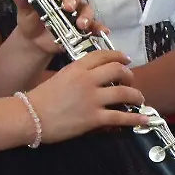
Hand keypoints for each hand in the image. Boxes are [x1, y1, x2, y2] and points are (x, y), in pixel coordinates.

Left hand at [8, 0, 103, 54]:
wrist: (34, 41)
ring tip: (80, 24)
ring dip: (86, 14)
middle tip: (66, 7)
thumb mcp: (24, 10)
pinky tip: (101, 32)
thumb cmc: (30, 19)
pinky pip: (95, 24)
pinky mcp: (83, 25)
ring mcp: (78, 10)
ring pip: (87, 6)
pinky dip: (98, 27)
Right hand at [27, 48, 142, 141]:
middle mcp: (87, 80)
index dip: (118, 56)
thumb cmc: (40, 98)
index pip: (103, 56)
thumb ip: (77, 75)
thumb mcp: (59, 77)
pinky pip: (120, 117)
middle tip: (131, 81)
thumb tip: (93, 80)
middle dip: (129, 75)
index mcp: (77, 67)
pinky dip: (135, 117)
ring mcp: (92, 99)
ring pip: (124, 93)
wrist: (29, 116)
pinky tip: (144, 118)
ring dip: (136, 95)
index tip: (126, 60)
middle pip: (117, 70)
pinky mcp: (94, 118)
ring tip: (139, 99)